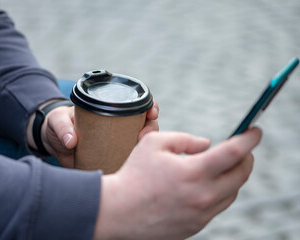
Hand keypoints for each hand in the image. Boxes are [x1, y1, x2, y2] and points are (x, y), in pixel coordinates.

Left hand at [33, 99, 159, 167]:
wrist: (52, 144)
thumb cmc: (57, 125)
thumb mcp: (57, 121)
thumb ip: (63, 127)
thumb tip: (71, 141)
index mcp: (108, 108)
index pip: (136, 103)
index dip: (149, 105)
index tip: (151, 112)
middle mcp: (117, 124)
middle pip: (144, 123)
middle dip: (151, 128)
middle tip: (143, 136)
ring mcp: (117, 141)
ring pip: (141, 142)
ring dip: (146, 145)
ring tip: (139, 150)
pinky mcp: (113, 157)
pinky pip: (129, 159)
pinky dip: (135, 162)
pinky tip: (135, 166)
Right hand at [94, 128, 261, 239]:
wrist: (119, 211)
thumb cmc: (134, 174)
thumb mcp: (154, 143)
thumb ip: (185, 139)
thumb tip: (207, 144)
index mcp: (194, 172)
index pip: (234, 153)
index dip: (249, 139)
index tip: (255, 131)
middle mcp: (203, 196)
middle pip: (241, 175)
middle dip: (246, 158)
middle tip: (242, 149)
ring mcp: (201, 214)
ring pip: (232, 193)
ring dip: (232, 176)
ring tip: (219, 167)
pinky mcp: (196, 226)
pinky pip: (217, 207)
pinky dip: (218, 192)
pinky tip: (204, 186)